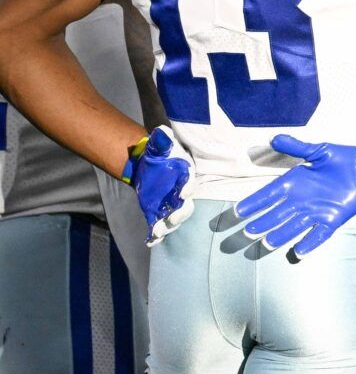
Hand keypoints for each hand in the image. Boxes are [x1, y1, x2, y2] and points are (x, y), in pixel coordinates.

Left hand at [121, 124, 193, 244]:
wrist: (147, 166)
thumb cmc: (159, 155)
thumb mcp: (160, 145)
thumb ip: (162, 139)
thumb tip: (161, 131)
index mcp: (185, 177)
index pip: (189, 184)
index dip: (187, 188)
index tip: (182, 191)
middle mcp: (180, 194)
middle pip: (185, 207)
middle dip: (180, 214)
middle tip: (173, 219)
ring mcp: (169, 206)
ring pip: (173, 219)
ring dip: (167, 227)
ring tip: (158, 232)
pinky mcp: (157, 213)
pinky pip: (158, 226)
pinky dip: (155, 236)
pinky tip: (150, 242)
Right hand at [235, 134, 355, 256]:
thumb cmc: (342, 158)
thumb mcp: (318, 151)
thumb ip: (296, 147)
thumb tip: (274, 138)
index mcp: (294, 184)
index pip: (268, 195)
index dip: (254, 204)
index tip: (238, 213)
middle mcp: (301, 201)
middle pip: (276, 215)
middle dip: (262, 223)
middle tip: (247, 232)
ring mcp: (316, 211)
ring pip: (293, 227)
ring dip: (280, 235)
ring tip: (266, 243)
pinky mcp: (332, 219)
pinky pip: (318, 234)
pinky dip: (309, 243)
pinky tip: (298, 252)